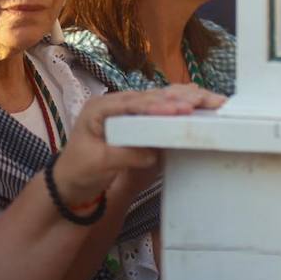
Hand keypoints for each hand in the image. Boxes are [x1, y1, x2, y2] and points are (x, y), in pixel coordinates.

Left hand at [51, 85, 224, 207]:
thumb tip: (153, 152)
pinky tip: (199, 103)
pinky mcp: (137, 121)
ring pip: (159, 99)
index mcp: (99, 109)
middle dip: (177, 98)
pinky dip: (181, 106)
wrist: (71, 183)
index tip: (177, 109)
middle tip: (203, 101)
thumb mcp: (98, 165)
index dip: (155, 105)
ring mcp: (126, 111)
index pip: (130, 104)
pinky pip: (161, 109)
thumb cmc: (79, 172)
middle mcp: (114, 104)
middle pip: (149, 96)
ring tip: (210, 99)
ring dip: (184, 99)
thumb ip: (124, 155)